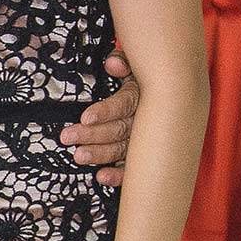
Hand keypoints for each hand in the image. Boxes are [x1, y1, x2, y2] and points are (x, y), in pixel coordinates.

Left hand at [60, 47, 138, 186]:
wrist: (171, 94)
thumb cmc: (145, 79)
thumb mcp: (135, 66)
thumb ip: (123, 63)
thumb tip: (112, 64)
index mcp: (142, 96)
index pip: (124, 104)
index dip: (105, 111)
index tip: (86, 117)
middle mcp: (145, 119)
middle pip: (118, 129)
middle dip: (92, 135)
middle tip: (68, 137)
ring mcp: (144, 139)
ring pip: (122, 149)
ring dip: (100, 154)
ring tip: (79, 156)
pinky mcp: (141, 155)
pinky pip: (131, 168)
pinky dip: (117, 175)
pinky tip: (101, 177)